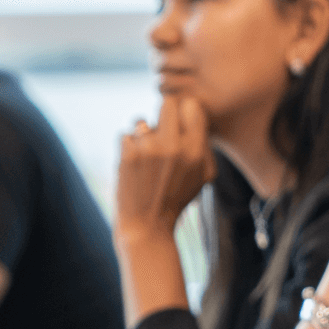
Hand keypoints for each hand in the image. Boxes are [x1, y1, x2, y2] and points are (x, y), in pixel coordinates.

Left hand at [115, 95, 214, 237]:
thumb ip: (204, 146)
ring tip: (145, 158)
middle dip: (162, 115)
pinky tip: (133, 167)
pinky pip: (125, 136)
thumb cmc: (176, 198)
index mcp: (197, 151)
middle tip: (160, 133)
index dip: (184, 112)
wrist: (147, 225)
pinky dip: (127, 149)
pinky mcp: (127, 154)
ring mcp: (149, 149)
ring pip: (141, 121)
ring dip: (141, 136)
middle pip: (166, 102)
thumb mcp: (203, 176)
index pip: (192, 105)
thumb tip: (194, 114)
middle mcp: (175, 146)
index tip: (179, 124)